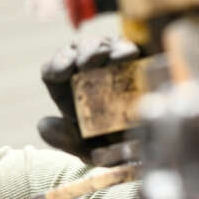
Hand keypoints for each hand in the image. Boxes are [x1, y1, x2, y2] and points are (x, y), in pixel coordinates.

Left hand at [38, 36, 138, 163]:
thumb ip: (67, 140)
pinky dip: (125, 48)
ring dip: (100, 48)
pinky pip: (128, 48)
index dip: (56, 66)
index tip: (63, 70)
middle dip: (81, 52)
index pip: (53, 72)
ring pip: (101, 44)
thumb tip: (43, 124)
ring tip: (107, 57)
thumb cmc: (118, 153)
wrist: (156, 152)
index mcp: (70, 94)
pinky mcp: (139, 62)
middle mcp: (89, 75)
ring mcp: (114, 65)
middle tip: (86, 62)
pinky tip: (129, 55)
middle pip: (76, 51)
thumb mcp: (91, 151)